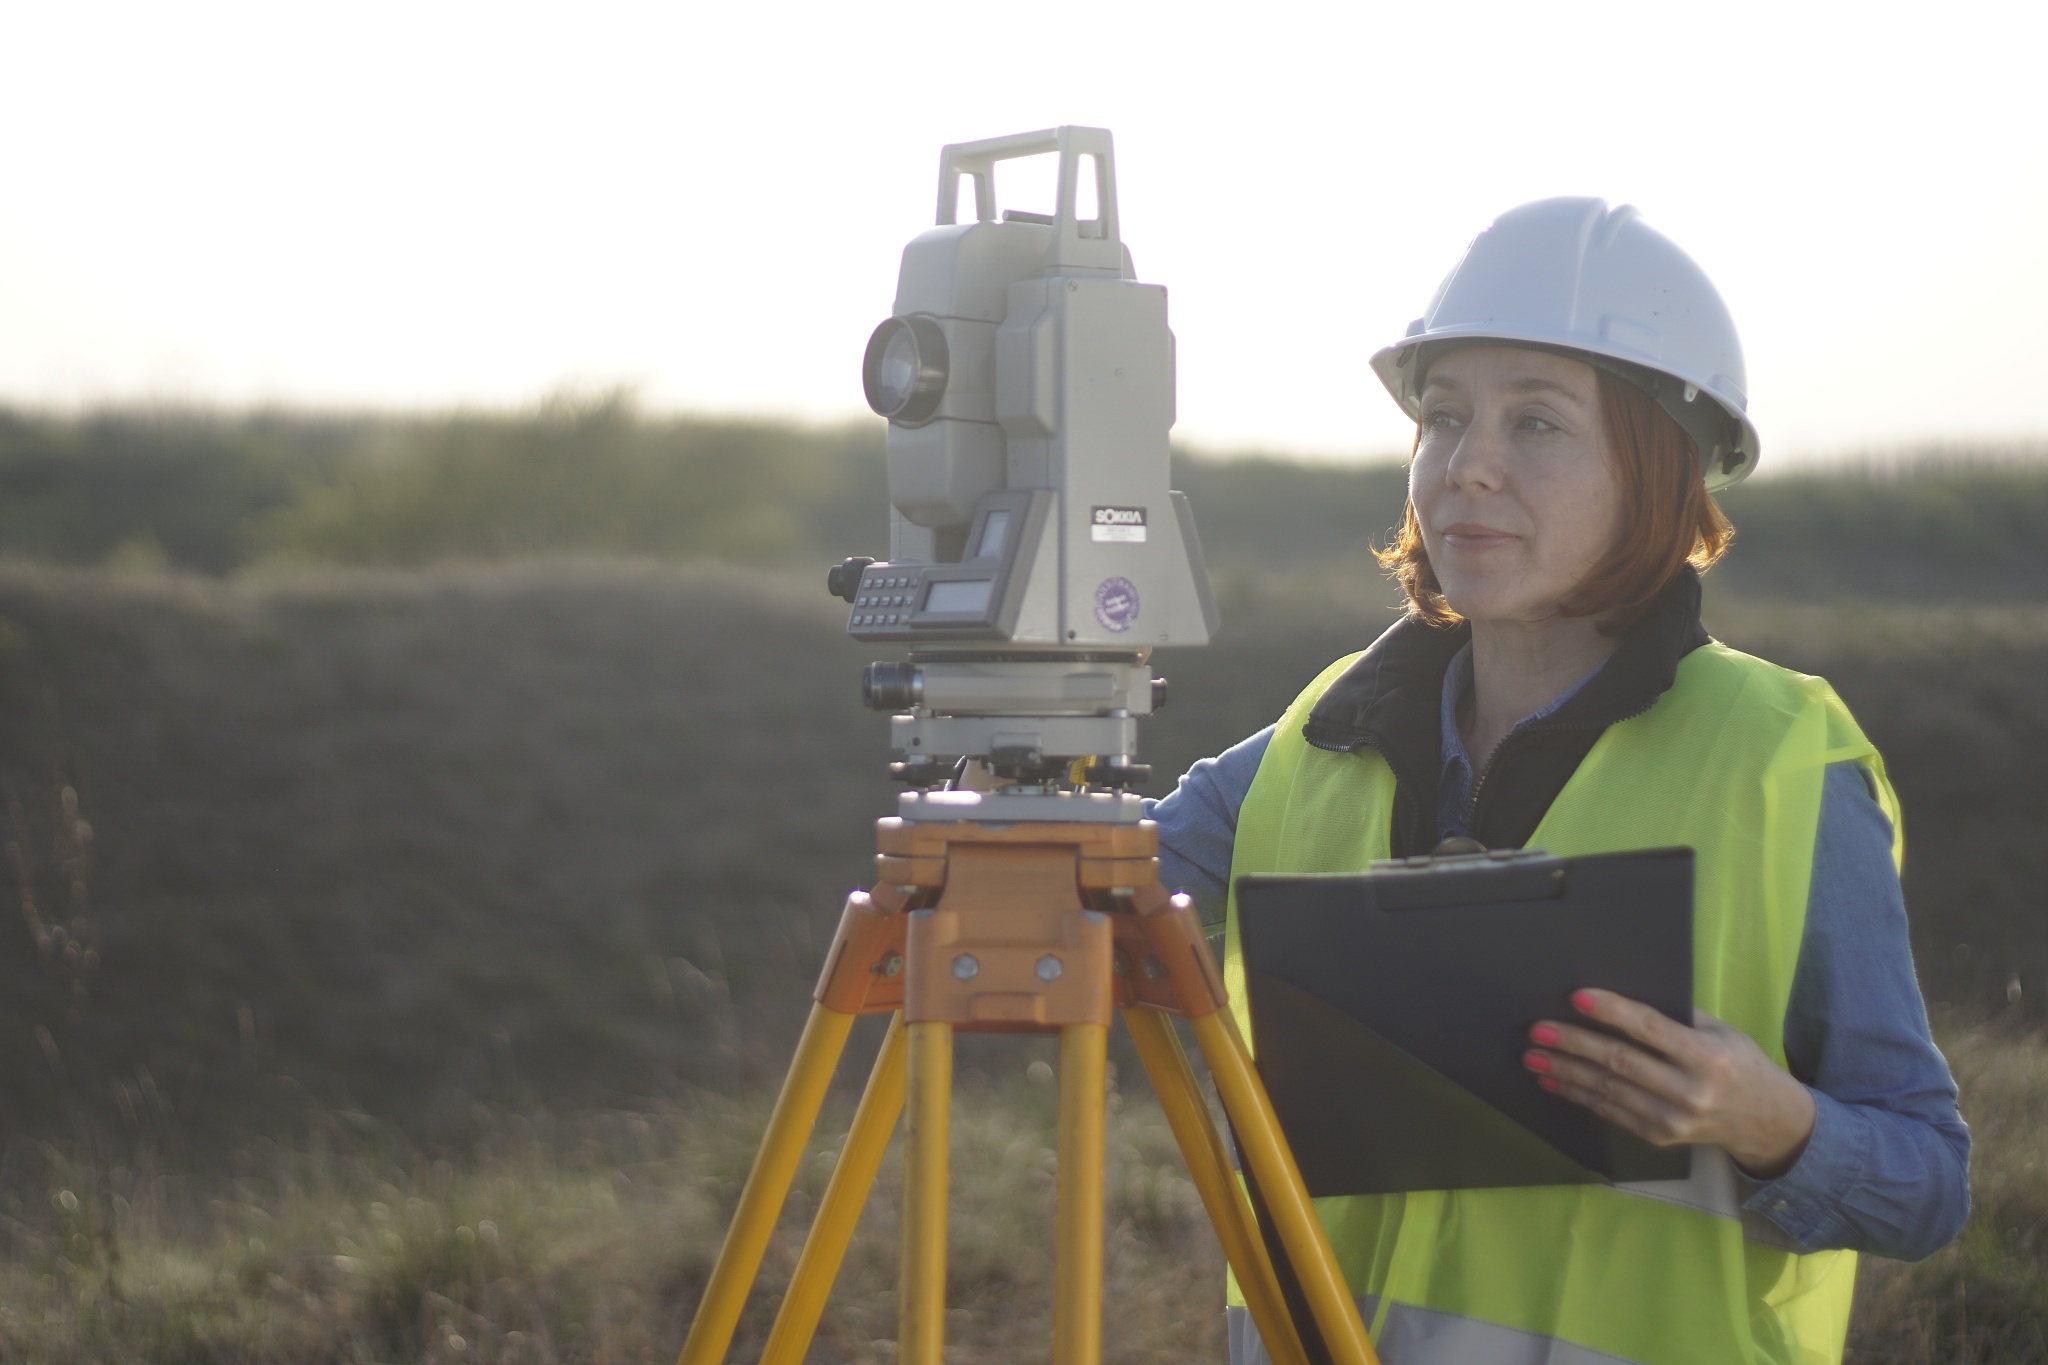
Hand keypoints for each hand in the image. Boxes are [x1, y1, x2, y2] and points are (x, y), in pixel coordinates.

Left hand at [1523, 988, 1816, 1178]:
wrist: (1764, 1120)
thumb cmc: (1738, 1063)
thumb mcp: (1720, 1031)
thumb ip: (1677, 1017)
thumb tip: (1620, 999)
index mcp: (1707, 1056)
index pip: (1650, 1029)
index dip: (1611, 1012)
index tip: (1576, 998)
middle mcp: (1690, 1090)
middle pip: (1621, 1062)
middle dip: (1574, 1045)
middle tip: (1539, 1031)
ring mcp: (1673, 1119)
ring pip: (1609, 1090)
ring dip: (1565, 1072)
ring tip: (1533, 1057)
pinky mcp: (1660, 1136)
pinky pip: (1611, 1112)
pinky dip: (1579, 1095)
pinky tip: (1555, 1081)